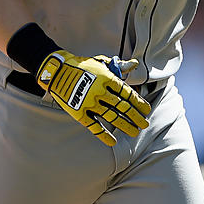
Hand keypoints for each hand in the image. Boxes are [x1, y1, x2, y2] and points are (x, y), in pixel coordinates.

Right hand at [36, 50, 151, 146]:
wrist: (56, 71)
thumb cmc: (83, 66)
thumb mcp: (101, 62)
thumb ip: (119, 66)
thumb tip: (135, 64)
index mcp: (108, 78)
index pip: (128, 93)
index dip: (139, 103)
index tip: (147, 110)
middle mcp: (100, 91)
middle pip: (123, 107)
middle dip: (136, 117)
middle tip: (145, 124)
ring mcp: (89, 102)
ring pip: (111, 117)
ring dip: (125, 125)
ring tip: (135, 132)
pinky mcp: (78, 112)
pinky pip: (93, 126)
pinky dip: (103, 135)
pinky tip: (113, 141)